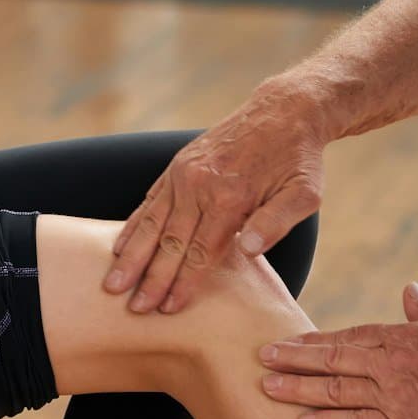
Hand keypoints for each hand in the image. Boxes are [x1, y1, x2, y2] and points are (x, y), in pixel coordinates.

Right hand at [104, 83, 327, 314]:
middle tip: (133, 308)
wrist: (284, 109)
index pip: (201, 251)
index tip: (167, 309)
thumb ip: (276, 223)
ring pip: (152, 222)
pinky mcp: (177, 164)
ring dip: (132, 256)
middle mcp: (200, 184)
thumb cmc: (299, 159)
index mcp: (231, 197)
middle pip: (170, 241)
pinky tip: (119, 246)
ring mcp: (184, 173)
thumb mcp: (304, 193)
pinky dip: (133, 224)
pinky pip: (150, 200)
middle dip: (150, 278)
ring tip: (113, 283)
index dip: (183, 283)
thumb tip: (247, 251)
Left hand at [259, 283, 417, 418]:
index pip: (344, 337)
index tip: (286, 341)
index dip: (312, 341)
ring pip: (334, 392)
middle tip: (261, 357)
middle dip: (292, 360)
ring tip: (268, 387)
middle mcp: (387, 364)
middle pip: (329, 361)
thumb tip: (410, 290)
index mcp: (398, 336)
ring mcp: (393, 397)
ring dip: (298, 390)